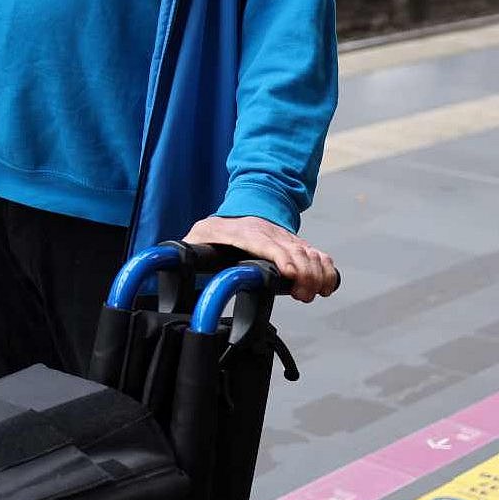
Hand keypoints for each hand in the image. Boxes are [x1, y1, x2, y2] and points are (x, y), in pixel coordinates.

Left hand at [183, 215, 336, 301]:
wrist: (247, 204)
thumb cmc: (220, 228)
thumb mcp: (200, 233)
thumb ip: (189, 248)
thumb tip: (171, 261)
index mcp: (246, 233)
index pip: (267, 243)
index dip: (281, 258)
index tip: (290, 274)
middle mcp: (271, 234)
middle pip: (295, 252)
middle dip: (305, 275)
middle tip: (302, 295)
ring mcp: (287, 240)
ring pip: (311, 255)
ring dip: (317, 275)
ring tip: (311, 294)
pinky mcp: (299, 247)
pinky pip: (321, 257)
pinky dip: (328, 271)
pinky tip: (326, 287)